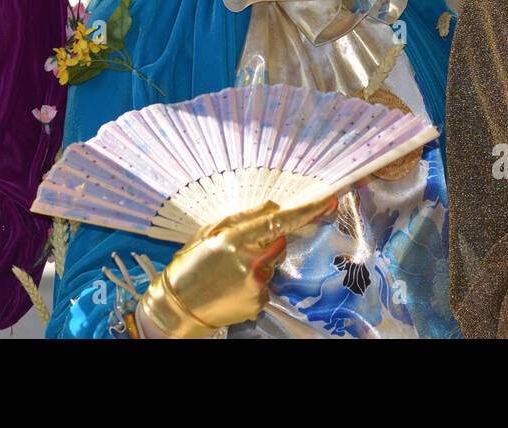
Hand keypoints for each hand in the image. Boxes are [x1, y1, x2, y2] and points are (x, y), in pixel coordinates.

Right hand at [136, 195, 337, 337]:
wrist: (177, 307)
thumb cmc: (189, 265)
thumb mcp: (209, 233)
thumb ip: (244, 218)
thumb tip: (274, 207)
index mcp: (236, 239)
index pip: (281, 221)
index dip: (309, 210)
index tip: (330, 200)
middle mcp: (251, 263)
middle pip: (279, 242)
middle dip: (267, 241)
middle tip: (237, 249)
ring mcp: (257, 285)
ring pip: (273, 264)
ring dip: (259, 262)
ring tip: (228, 271)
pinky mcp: (258, 303)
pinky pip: (266, 284)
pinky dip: (254, 282)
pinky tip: (232, 286)